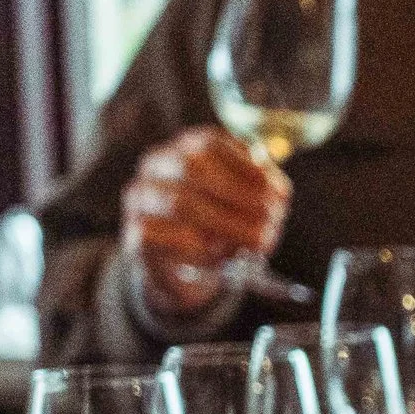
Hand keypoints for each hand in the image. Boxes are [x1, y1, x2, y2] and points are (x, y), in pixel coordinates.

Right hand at [120, 128, 291, 317]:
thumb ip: (260, 190)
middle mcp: (156, 165)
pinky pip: (164, 237)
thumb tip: (278, 192)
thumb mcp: (244, 203)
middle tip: (272, 220)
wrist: (182, 270)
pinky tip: (220, 257)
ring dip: (228, 225)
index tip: (279, 193)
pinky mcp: (135, 233)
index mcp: (184, 148)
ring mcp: (140, 198)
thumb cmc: (219, 227)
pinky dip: (198, 248)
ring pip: (180, 203)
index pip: (210, 143)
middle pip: (193, 168)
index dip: (248, 166)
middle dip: (240, 195)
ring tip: (256, 242)